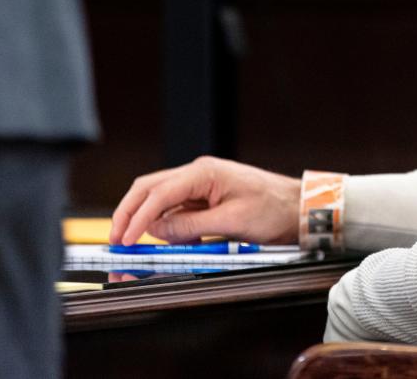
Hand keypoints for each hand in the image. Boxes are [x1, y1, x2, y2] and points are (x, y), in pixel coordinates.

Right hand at [109, 156, 300, 246]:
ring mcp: (202, 184)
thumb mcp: (231, 222)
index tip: (125, 239)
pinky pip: (177, 209)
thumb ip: (191, 226)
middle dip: (129, 213)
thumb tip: (158, 230)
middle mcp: (199, 173)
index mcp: (204, 172)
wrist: (298, 207)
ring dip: (146, 220)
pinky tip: (169, 241)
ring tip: (135, 243)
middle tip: (117, 239)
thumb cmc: (273, 209)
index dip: (137, 217)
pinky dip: (167, 225)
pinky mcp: (207, 197)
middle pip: (150, 189)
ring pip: (160, 199)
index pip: (158, 193)